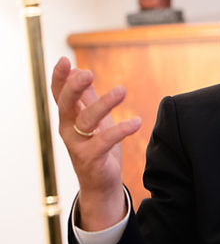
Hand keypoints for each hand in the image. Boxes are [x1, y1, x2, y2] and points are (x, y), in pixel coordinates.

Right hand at [51, 57, 141, 230]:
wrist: (101, 183)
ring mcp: (77, 144)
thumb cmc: (97, 148)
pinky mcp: (91, 158)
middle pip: (66, 104)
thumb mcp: (94, 120)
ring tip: (122, 90)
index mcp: (68, 117)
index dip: (59, 77)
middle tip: (87, 73)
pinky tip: (137, 121)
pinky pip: (105, 141)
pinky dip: (121, 130)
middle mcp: (68, 129)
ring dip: (104, 104)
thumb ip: (88, 98)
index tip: (65, 60)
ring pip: (87, 120)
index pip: (59, 94)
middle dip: (75, 87)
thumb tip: (81, 71)